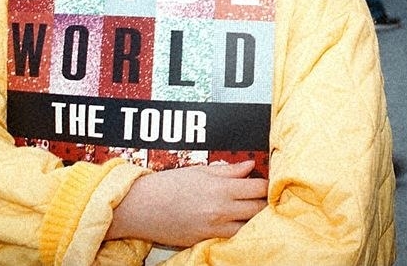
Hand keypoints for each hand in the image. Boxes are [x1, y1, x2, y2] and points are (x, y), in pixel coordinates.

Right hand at [106, 160, 267, 246]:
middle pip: (259, 208)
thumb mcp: (200, 171)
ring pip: (249, 227)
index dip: (266, 184)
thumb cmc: (168, 185)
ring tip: (251, 211)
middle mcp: (221, 210)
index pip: (259, 188)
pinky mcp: (205, 241)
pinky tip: (237, 224)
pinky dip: (238, 231)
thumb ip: (229, 170)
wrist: (141, 207)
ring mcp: (214, 229)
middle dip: (264, 202)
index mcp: (221, 189)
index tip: (264, 182)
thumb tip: (250, 165)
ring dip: (254, 219)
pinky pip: (231, 239)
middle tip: (262, 197)